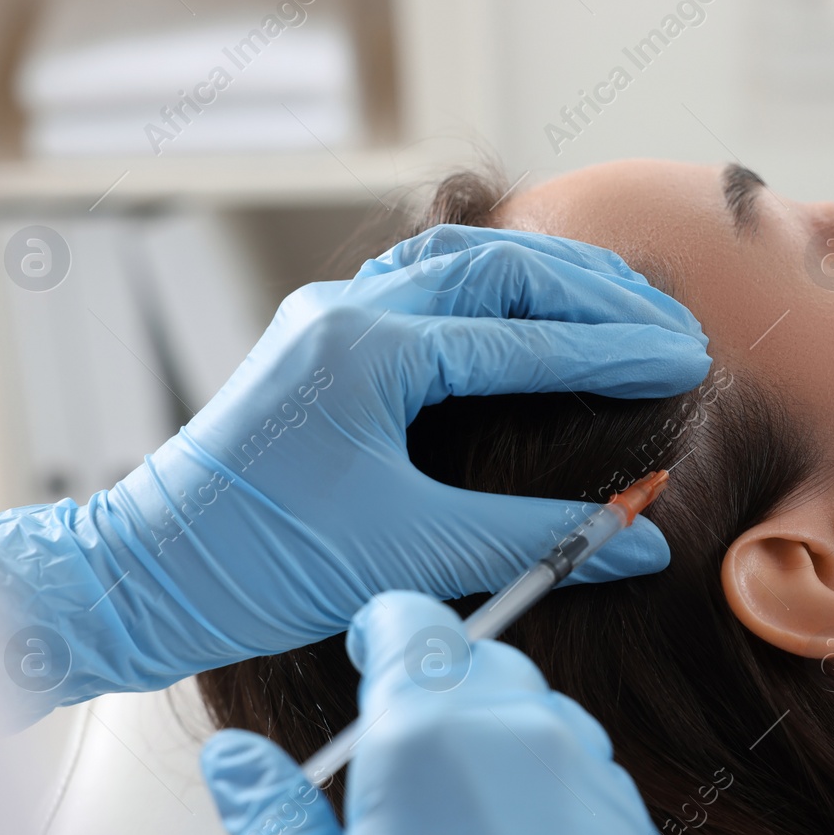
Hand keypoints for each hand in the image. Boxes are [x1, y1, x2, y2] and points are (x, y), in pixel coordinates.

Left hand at [0, 228, 708, 712]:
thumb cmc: (262, 568)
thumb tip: (644, 543)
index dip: (616, 352)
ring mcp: (328, 317)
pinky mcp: (321, 339)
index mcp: (364, 353)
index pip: (522, 339)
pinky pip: (423, 282)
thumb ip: (537, 540)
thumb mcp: (412, 553)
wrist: (144, 575)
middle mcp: (345, 313)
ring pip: (460, 259)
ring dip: (547, 275)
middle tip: (674, 322)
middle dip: (596, 292)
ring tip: (624, 301)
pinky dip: (494, 287)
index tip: (689, 361)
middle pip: (499, 268)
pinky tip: (535, 309)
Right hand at [201, 591, 704, 834]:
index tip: (364, 649)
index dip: (380, 627)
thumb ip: (267, 818)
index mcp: (433, 733)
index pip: (412, 621)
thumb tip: (237, 759)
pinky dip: (541, 785)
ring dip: (492, 733)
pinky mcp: (635, 833)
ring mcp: (592, 781)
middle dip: (434, 682)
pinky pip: (580, 772)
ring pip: (538, 713)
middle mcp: (526, 736)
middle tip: (391, 750)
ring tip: (446, 816)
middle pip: (480, 659)